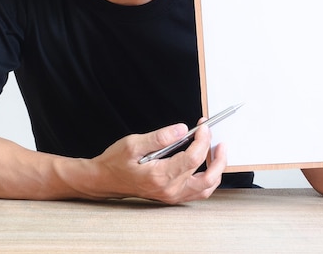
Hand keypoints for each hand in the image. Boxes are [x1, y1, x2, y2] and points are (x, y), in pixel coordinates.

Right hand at [88, 121, 226, 203]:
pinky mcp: (172, 196)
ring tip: (216, 150)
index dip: (202, 140)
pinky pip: (198, 191)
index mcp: (160, 176)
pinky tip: (206, 163)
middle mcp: (169, 190)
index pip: (193, 159)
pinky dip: (208, 178)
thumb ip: (159, 137)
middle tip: (218, 140)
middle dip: (218, 158)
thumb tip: (182, 129)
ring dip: (216, 169)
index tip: (202, 127)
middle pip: (207, 178)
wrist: (104, 181)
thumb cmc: (116, 162)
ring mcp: (172, 196)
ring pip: (206, 188)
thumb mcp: (133, 143)